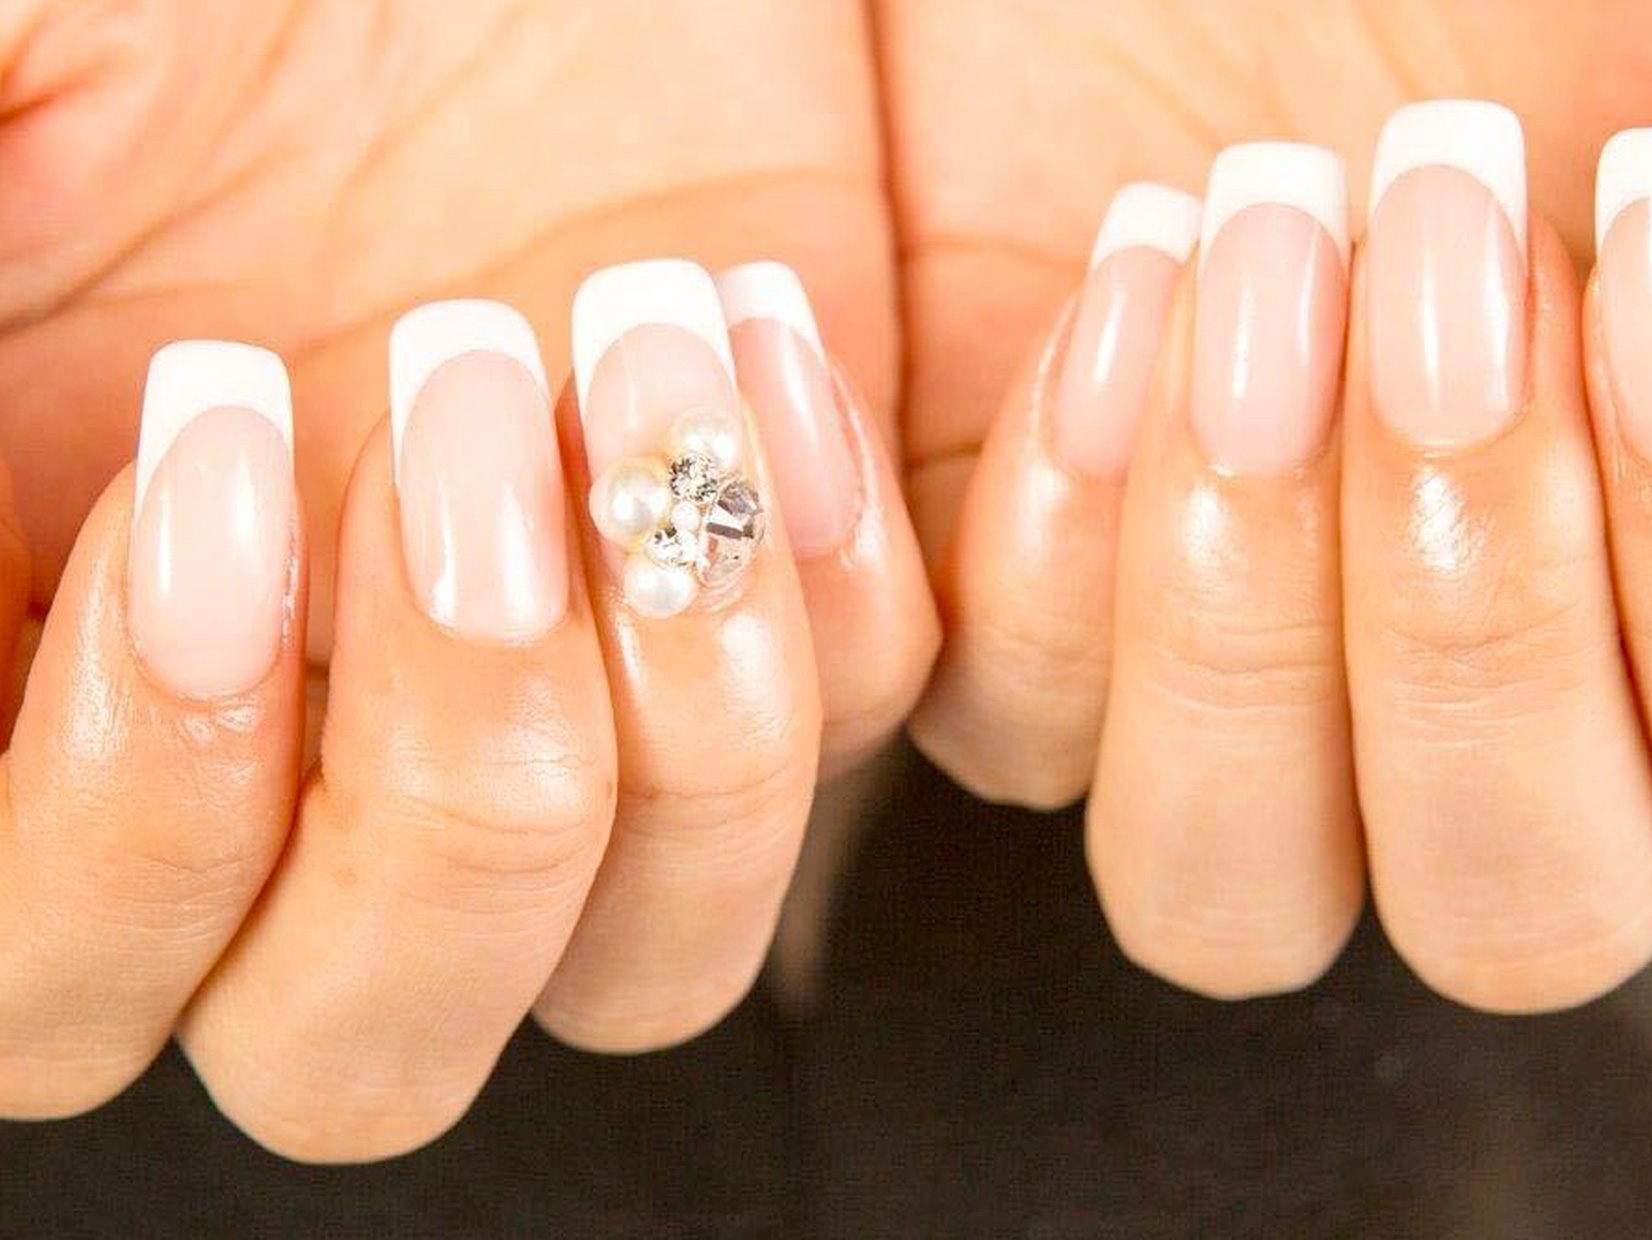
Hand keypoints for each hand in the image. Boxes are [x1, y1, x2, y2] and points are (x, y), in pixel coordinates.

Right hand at [0, 2, 933, 1161]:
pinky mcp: (764, 619)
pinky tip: (767, 330)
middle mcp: (321, 763)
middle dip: (451, 781)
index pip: (66, 980)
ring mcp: (568, 714)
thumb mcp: (13, 72)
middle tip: (463, 414)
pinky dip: (841, 581)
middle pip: (362, 1048)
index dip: (140, 813)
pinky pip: (852, 744)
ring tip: (644, 349)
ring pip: (641, 965)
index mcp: (78, 685)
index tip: (223, 460)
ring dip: (679, 710)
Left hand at [894, 0, 1651, 1008]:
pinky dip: (1068, 543)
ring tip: (1269, 269)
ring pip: (1234, 897)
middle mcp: (1477, 697)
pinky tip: (1130, 278)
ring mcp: (1244, 683)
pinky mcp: (1042, 621)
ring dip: (1255, 619)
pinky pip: (1020, 734)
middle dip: (1485, 607)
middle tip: (1446, 264)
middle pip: (1515, 912)